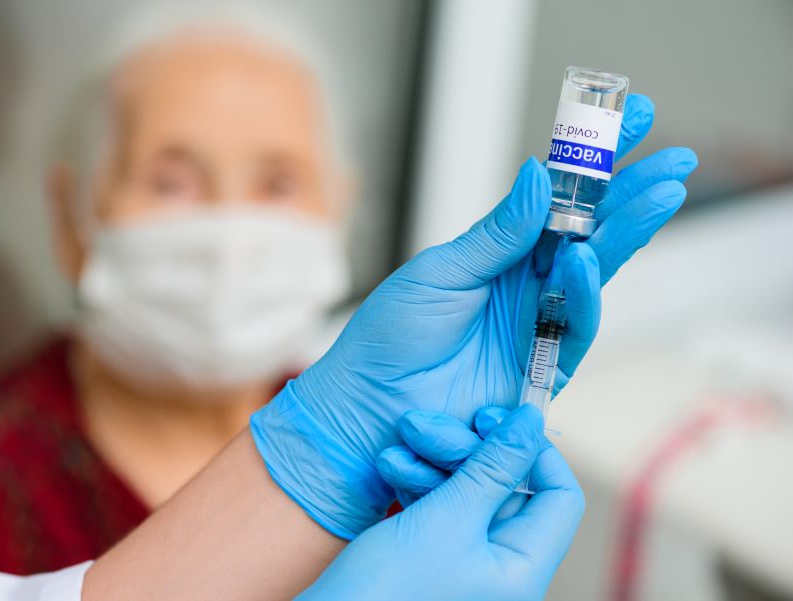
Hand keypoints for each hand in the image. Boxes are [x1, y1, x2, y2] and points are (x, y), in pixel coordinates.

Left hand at [252, 94, 697, 537]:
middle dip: (634, 194)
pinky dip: (583, 290)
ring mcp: (539, 322)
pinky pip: (575, 323)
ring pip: (597, 271)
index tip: (633, 119)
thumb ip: (498, 233)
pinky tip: (586, 256)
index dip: (595, 163)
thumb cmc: (392, 336)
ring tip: (657, 193)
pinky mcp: (544, 366)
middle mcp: (527, 283)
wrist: (370, 403)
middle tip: (675, 160)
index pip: (558, 200)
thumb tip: (539, 174)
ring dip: (628, 232)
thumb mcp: (442, 271)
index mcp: (501, 252)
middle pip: (591, 231)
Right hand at [297, 406, 583, 600]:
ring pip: (466, 491)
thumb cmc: (388, 591)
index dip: (534, 452)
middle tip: (429, 425)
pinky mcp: (431, 555)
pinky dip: (418, 483)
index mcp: (523, 569)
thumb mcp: (448, 518)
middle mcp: (500, 568)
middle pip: (506, 487)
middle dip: (466, 450)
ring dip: (433, 462)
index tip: (496, 419)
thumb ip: (493, 466)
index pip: (559, 497)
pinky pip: (438, 506)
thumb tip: (530, 423)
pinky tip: (392, 466)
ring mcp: (465, 561)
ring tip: (399, 447)